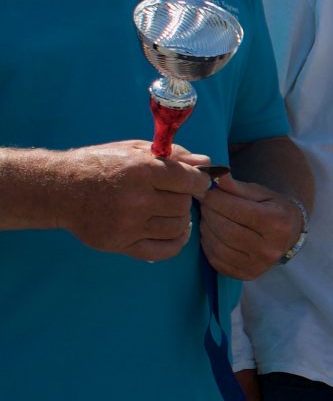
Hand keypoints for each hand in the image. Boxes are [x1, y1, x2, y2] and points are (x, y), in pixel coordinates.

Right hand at [54, 140, 208, 261]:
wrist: (59, 189)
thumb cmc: (99, 165)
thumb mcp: (133, 150)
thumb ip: (172, 155)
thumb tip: (205, 162)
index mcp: (140, 170)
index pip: (189, 180)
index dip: (198, 181)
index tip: (196, 182)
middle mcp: (136, 199)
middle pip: (183, 205)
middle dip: (183, 198)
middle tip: (172, 194)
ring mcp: (128, 225)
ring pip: (177, 227)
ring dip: (179, 219)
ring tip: (167, 210)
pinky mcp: (121, 244)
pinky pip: (165, 250)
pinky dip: (176, 242)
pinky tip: (173, 232)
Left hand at [198, 174, 302, 278]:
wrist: (289, 234)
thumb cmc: (272, 209)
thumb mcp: (260, 193)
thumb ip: (235, 186)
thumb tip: (213, 176)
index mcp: (277, 222)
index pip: (235, 209)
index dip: (214, 198)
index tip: (205, 190)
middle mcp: (270, 247)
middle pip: (225, 229)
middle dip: (209, 213)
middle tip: (205, 203)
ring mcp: (259, 264)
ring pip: (218, 246)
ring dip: (206, 228)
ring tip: (209, 218)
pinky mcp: (247, 274)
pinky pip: (217, 260)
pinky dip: (208, 245)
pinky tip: (213, 234)